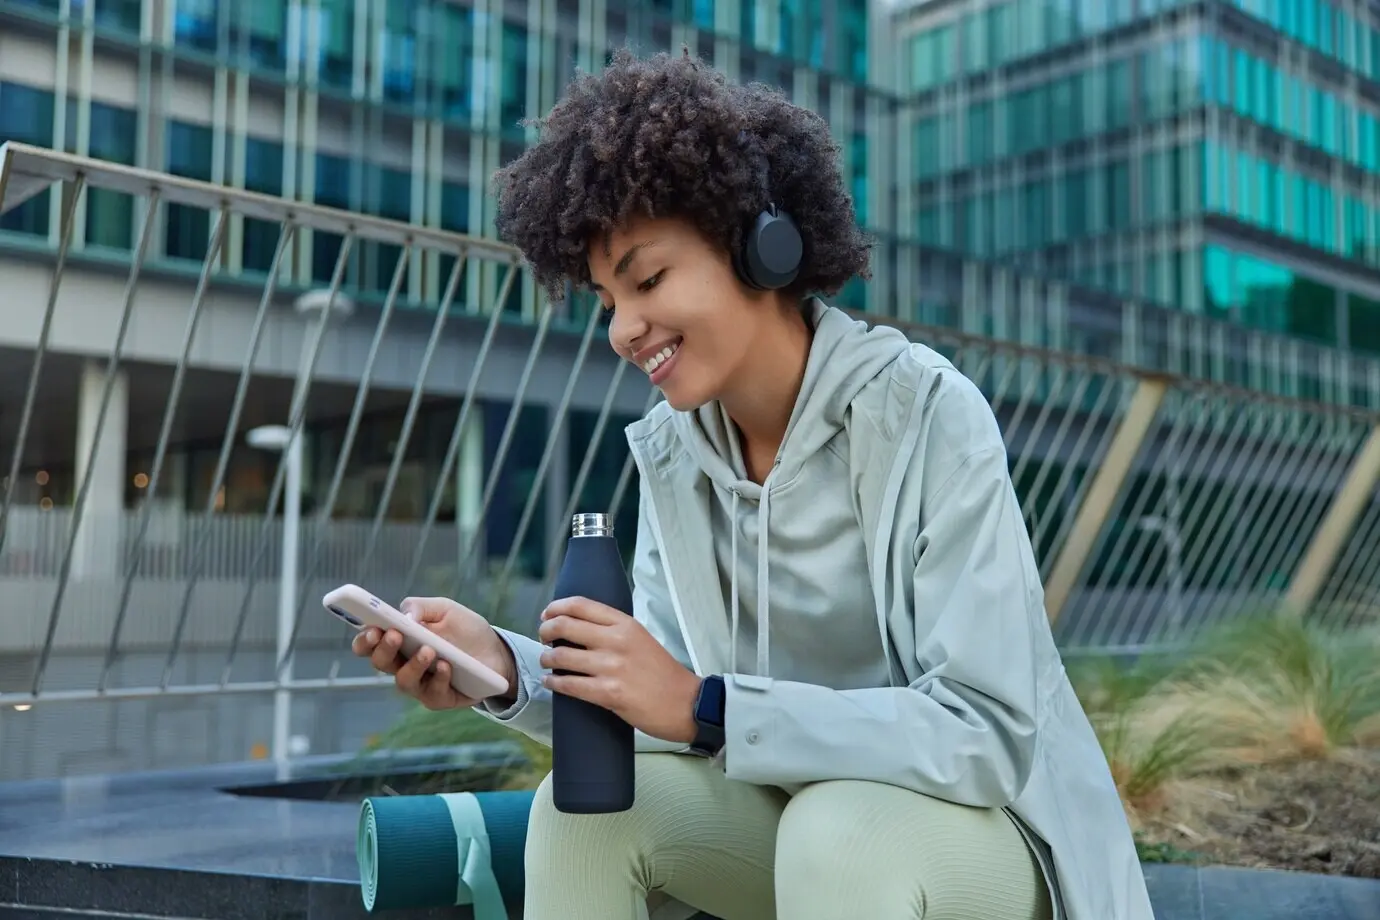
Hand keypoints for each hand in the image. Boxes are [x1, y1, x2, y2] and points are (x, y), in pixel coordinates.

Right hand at [350, 596, 517, 710]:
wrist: (497, 653)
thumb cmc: (466, 630)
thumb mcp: (446, 609)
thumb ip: (422, 607)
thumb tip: (404, 615)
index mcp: (399, 641)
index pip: (370, 644)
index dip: (365, 639)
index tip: (372, 630)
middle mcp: (403, 664)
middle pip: (380, 663)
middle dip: (384, 649)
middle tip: (395, 635)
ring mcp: (419, 684)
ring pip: (403, 681)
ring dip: (413, 664)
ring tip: (429, 650)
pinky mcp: (438, 698)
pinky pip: (432, 693)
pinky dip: (439, 678)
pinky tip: (447, 666)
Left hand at [537, 596, 701, 744]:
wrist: (686, 704)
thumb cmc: (663, 673)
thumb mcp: (641, 638)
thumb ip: (613, 630)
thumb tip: (578, 628)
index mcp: (625, 623)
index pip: (580, 605)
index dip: (556, 608)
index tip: (546, 615)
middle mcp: (617, 640)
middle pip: (564, 626)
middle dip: (546, 631)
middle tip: (543, 639)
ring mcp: (612, 667)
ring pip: (561, 657)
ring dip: (547, 659)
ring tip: (547, 662)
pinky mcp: (609, 693)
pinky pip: (569, 685)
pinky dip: (553, 683)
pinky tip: (551, 682)